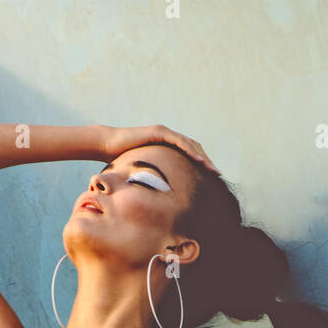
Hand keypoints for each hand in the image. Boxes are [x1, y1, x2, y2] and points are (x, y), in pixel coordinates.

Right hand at [96, 123, 219, 174]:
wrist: (108, 146)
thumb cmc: (122, 160)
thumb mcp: (143, 171)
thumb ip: (154, 177)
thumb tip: (160, 195)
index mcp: (167, 146)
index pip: (189, 154)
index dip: (201, 165)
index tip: (210, 178)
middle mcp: (168, 137)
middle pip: (194, 149)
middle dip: (207, 162)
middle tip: (218, 175)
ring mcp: (165, 133)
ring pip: (190, 145)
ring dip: (203, 157)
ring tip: (213, 170)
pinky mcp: (159, 132)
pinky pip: (179, 142)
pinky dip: (191, 151)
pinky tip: (200, 161)